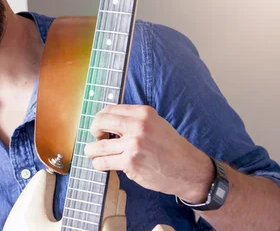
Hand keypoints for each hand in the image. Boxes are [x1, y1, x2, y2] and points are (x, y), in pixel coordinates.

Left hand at [84, 104, 214, 202]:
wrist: (188, 169)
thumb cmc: (170, 147)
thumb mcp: (155, 124)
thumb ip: (133, 120)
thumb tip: (107, 122)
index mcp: (143, 113)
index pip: (109, 109)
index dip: (100, 119)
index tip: (100, 127)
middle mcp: (138, 125)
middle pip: (100, 122)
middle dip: (93, 131)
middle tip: (96, 139)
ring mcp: (134, 144)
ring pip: (98, 146)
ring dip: (91, 151)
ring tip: (93, 154)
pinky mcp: (131, 162)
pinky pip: (104, 162)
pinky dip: (99, 164)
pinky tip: (102, 165)